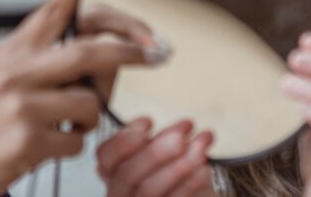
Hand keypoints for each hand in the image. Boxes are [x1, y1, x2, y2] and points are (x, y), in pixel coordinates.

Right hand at [0, 0, 165, 196]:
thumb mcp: (11, 77)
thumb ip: (52, 61)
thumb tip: (109, 57)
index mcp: (16, 50)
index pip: (51, 7)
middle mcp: (17, 70)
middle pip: (88, 51)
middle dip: (131, 51)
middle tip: (159, 53)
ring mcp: (21, 104)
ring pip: (89, 102)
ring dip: (92, 117)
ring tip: (70, 124)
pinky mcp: (27, 138)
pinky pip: (79, 140)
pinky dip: (75, 144)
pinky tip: (51, 145)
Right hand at [96, 118, 216, 196]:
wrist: (195, 195)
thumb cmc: (174, 172)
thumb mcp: (161, 153)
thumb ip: (157, 142)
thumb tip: (168, 131)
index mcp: (113, 172)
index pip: (105, 156)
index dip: (124, 138)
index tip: (149, 121)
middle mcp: (120, 193)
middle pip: (127, 174)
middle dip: (155, 152)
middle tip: (181, 135)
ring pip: (148, 190)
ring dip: (178, 165)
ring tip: (202, 145)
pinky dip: (189, 184)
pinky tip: (204, 168)